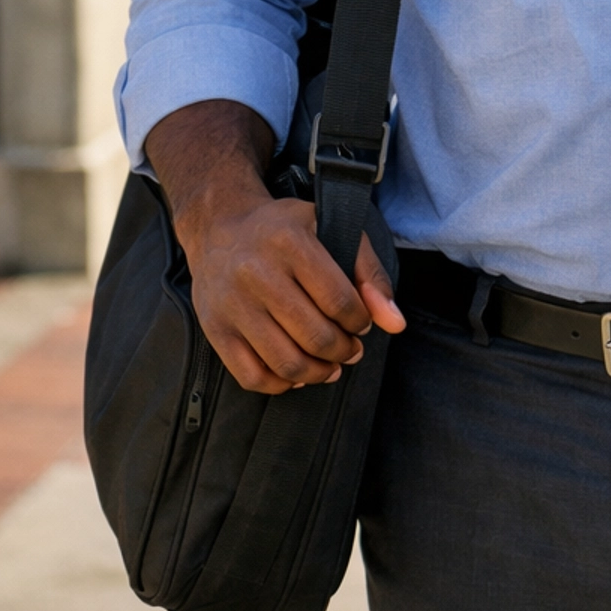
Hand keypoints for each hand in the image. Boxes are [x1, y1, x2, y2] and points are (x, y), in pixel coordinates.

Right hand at [178, 188, 404, 394]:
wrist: (219, 226)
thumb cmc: (283, 230)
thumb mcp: (330, 229)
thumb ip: (368, 271)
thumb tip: (395, 323)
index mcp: (290, 242)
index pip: (338, 299)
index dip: (360, 321)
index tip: (361, 323)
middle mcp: (256, 273)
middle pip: (315, 335)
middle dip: (343, 350)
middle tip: (350, 349)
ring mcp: (232, 305)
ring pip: (286, 362)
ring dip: (319, 372)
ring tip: (330, 365)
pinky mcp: (215, 330)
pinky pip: (252, 377)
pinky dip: (282, 384)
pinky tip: (297, 372)